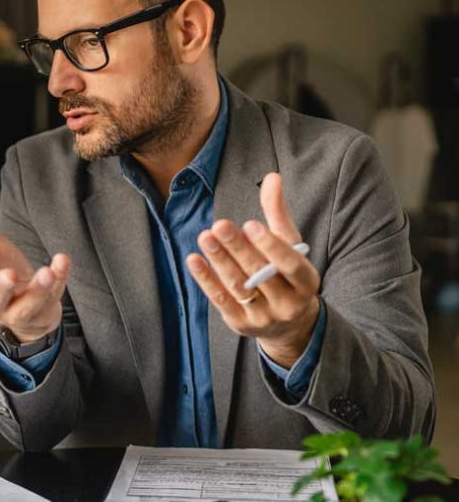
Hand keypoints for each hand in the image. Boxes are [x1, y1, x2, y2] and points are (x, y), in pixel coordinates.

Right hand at [0, 183, 69, 341]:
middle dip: (3, 287)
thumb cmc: (0, 269)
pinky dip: (59, 278)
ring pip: (27, 305)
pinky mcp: (45, 309)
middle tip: (9, 275)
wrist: (28, 306)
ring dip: (36, 289)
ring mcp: (22, 308)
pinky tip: (62, 260)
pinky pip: (53, 296)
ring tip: (45, 273)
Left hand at [186, 172, 320, 367]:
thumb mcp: (289, 244)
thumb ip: (277, 213)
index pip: (290, 264)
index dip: (271, 246)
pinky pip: (221, 300)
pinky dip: (206, 280)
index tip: (250, 224)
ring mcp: (264, 316)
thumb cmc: (286, 273)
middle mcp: (288, 303)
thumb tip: (272, 177)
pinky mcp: (240, 324)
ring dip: (219, 261)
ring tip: (204, 236)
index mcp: (307, 282)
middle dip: (238, 249)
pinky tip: (194, 259)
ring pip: (239, 287)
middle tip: (219, 225)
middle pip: (260, 274)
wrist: (287, 324)